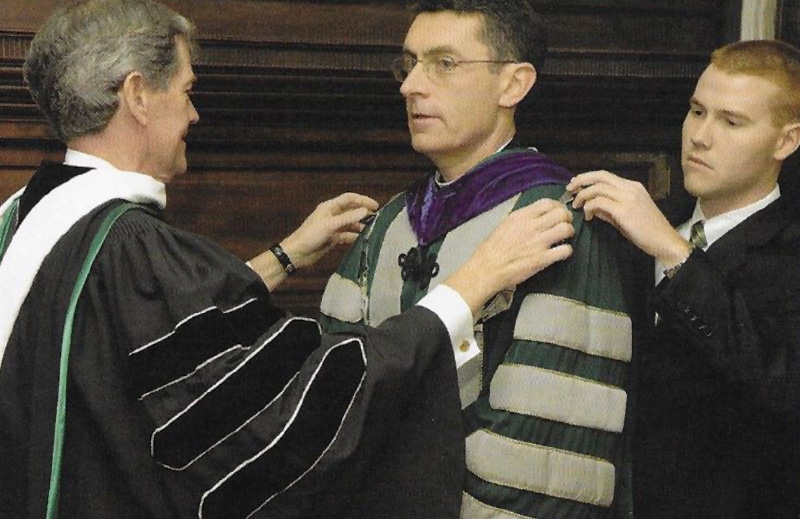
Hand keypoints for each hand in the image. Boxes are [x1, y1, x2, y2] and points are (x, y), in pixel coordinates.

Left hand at [281, 192, 378, 268]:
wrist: (297, 253)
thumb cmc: (311, 236)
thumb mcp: (330, 225)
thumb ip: (348, 218)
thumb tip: (365, 211)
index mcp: (329, 207)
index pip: (349, 199)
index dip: (362, 200)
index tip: (376, 206)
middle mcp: (332, 215)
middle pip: (351, 211)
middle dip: (363, 213)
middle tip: (377, 219)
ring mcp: (333, 227)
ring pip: (350, 224)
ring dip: (360, 226)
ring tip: (372, 230)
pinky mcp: (332, 239)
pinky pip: (347, 235)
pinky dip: (354, 237)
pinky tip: (362, 240)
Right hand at [445, 199, 574, 314]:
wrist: (487, 268)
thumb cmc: (492, 247)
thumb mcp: (505, 224)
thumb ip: (523, 218)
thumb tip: (537, 216)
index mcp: (521, 216)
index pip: (548, 203)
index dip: (557, 206)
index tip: (557, 213)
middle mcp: (532, 226)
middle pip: (561, 214)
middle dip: (567, 218)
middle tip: (564, 225)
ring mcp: (539, 242)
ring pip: (567, 229)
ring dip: (569, 233)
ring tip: (564, 238)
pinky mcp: (543, 259)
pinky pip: (565, 250)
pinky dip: (567, 251)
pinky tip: (560, 253)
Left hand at [566, 170, 690, 265]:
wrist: (664, 241)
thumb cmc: (647, 232)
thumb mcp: (625, 217)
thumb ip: (608, 210)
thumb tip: (591, 207)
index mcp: (633, 186)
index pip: (606, 175)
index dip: (588, 178)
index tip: (576, 185)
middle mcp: (630, 188)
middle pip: (600, 176)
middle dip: (581, 180)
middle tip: (569, 189)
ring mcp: (628, 198)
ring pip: (598, 188)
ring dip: (583, 196)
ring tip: (577, 206)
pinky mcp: (624, 210)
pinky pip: (599, 202)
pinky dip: (589, 207)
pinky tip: (588, 216)